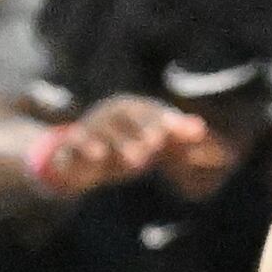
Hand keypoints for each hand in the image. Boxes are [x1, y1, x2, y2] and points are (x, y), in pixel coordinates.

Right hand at [29, 94, 204, 198]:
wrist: (82, 163)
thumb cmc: (126, 146)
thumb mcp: (151, 141)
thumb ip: (175, 134)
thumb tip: (201, 128)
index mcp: (131, 109)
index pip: (149, 110)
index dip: (163, 118)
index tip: (177, 130)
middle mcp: (109, 114)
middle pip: (126, 115)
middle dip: (142, 127)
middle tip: (157, 143)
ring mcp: (89, 127)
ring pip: (103, 129)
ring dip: (119, 142)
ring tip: (137, 162)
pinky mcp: (71, 144)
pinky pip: (75, 141)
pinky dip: (85, 146)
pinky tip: (98, 156)